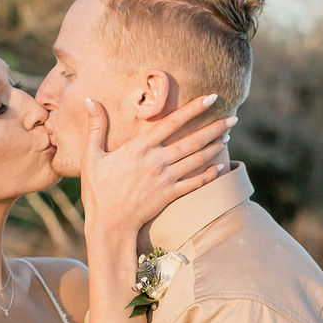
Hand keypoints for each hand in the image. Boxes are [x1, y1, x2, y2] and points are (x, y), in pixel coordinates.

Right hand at [80, 94, 235, 233]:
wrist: (108, 223)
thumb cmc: (98, 190)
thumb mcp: (92, 156)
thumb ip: (96, 127)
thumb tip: (90, 99)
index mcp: (139, 147)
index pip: (172, 122)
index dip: (193, 109)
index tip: (211, 98)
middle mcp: (157, 160)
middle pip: (192, 140)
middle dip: (215, 128)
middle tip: (233, 118)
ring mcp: (165, 179)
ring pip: (197, 160)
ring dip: (215, 148)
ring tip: (228, 137)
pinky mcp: (170, 195)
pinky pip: (195, 183)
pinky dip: (210, 175)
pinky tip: (221, 167)